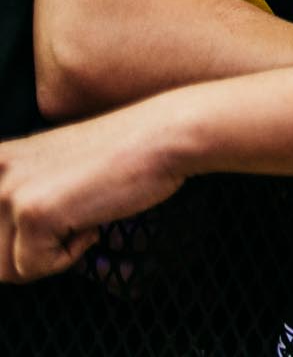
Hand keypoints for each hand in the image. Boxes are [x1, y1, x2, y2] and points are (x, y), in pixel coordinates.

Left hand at [0, 105, 187, 281]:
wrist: (163, 136)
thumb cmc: (118, 156)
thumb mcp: (48, 167)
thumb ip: (15, 197)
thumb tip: (3, 255)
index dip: (19, 241)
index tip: (56, 218)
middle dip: (31, 253)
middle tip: (70, 220)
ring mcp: (9, 192)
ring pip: (6, 269)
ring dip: (49, 256)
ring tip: (80, 217)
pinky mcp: (36, 212)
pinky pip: (37, 268)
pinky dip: (70, 256)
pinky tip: (92, 219)